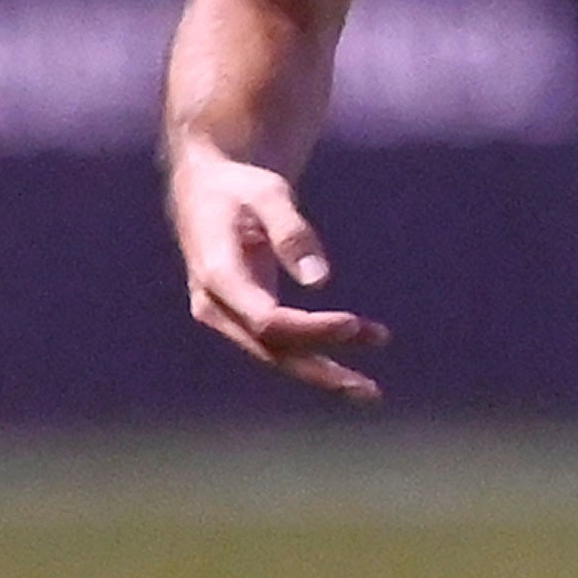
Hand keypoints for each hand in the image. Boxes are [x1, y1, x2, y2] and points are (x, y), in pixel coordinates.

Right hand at [169, 149, 388, 400]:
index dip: (311, 329)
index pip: (266, 319)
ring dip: (324, 369)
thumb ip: (291, 233)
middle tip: (368, 391)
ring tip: (370, 390)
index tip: (355, 324)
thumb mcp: (267, 194)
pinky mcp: (244, 314)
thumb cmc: (240, 186)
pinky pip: (279, 341)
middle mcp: (216, 305)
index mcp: (216, 274)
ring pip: (276, 353)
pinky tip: (360, 346)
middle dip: (320, 370)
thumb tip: (321, 281)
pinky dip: (317, 349)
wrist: (206, 188)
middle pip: (271, 349)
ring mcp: (227, 315)